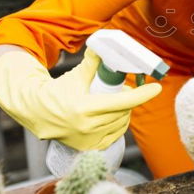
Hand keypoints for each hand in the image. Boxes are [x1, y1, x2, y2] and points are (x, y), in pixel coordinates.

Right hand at [0, 48, 161, 149]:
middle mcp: (87, 126)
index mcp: (84, 107)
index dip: (142, 95)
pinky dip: (118, 125)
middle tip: (125, 90)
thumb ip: (92, 62)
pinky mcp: (89, 148)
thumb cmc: (57, 91)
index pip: (122, 102)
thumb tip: (102, 45)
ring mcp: (88, 139)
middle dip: (129, 99)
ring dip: (124, 112)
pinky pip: (115, 135)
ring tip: (116, 103)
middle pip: (123, 112)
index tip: (156, 88)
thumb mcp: (75, 76)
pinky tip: (112, 117)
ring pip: (121, 124)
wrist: (37, 113)